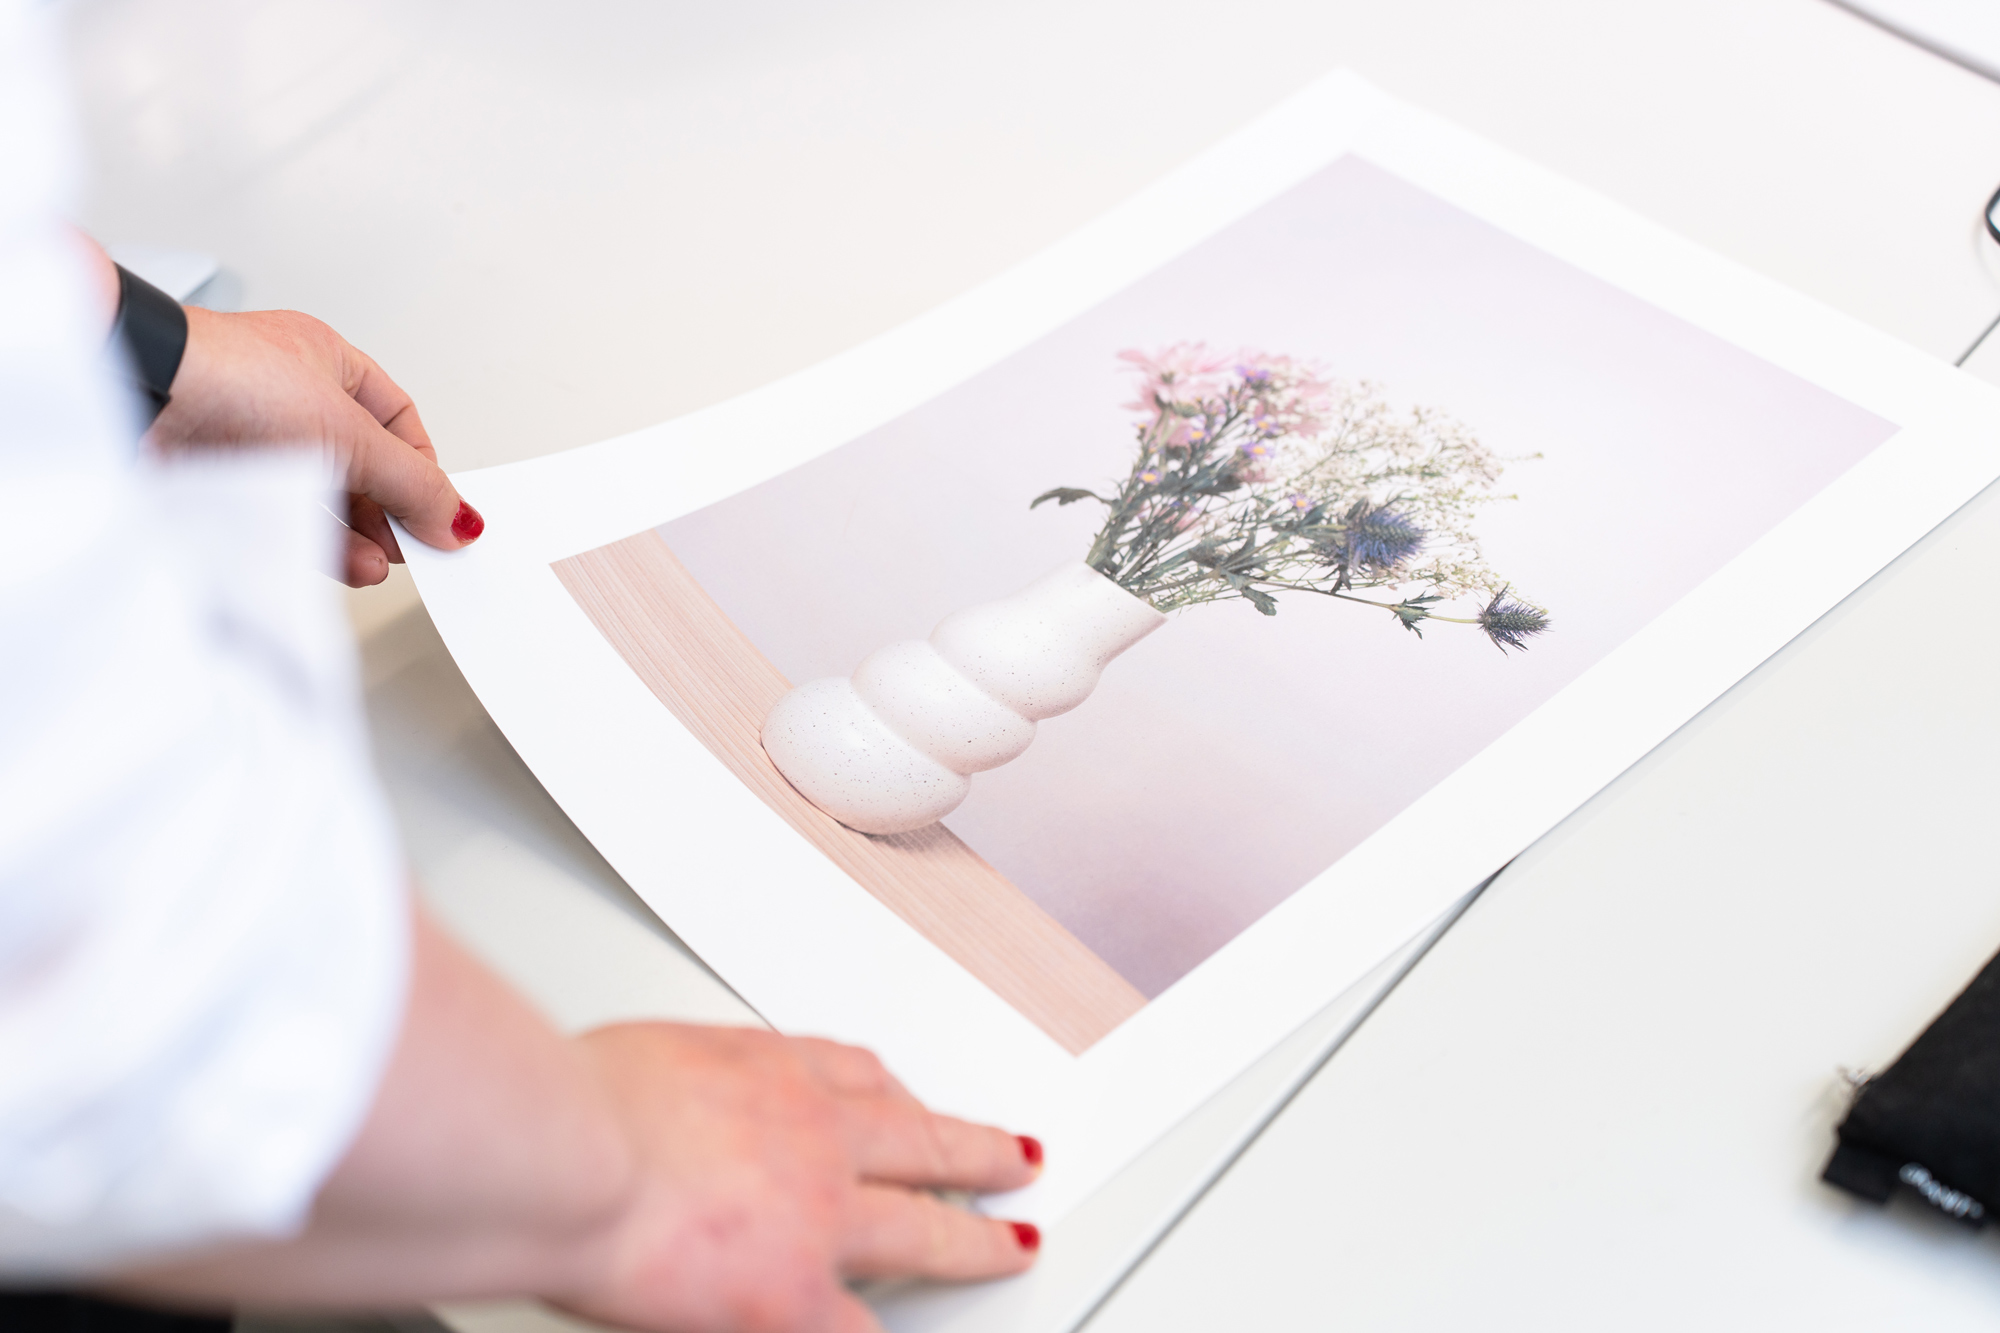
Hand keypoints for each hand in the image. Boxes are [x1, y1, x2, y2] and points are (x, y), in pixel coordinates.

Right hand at [114, 914, 1041, 1329]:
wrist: (568, 1153)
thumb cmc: (565, 1100)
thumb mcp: (618, 1054)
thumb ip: (642, 1077)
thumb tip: (607, 1088)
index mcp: (761, 1070)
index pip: (851, 1074)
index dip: (893, 1092)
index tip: (909, 1098)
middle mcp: (808, 1134)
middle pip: (917, 1137)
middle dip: (973, 1148)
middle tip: (1016, 1153)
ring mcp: (817, 1216)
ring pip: (926, 1226)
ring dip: (979, 1236)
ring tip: (1016, 1242)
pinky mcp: (796, 1294)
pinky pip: (864, 1331)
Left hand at [149, 307, 481, 586]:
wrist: (139, 397)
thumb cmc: (228, 377)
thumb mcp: (351, 432)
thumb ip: (412, 481)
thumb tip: (456, 517)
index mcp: (327, 362)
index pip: (396, 422)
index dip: (422, 469)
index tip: (440, 514)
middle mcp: (289, 397)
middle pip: (361, 467)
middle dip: (388, 512)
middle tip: (412, 546)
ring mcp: (252, 439)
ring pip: (322, 496)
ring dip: (356, 535)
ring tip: (377, 563)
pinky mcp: (223, 481)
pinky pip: (284, 518)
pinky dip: (317, 542)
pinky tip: (341, 560)